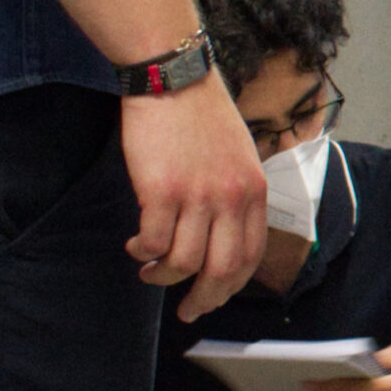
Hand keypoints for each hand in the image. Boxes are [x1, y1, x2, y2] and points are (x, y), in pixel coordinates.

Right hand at [121, 66, 267, 319]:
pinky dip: (144, 252)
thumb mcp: (239, 156)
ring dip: (164, 276)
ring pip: (183, 263)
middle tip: (187, 312)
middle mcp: (231, 198)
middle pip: (222, 271)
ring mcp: (197, 196)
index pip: (250, 256)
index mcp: (254, 191)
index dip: (230, 286)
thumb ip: (237, 195)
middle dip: (203, 299)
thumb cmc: (201, 115)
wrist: (172, 78)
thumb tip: (224, 237)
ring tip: (150, 271)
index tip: (213, 299)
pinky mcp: (162, 191)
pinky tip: (136, 245)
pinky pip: (153, 242)